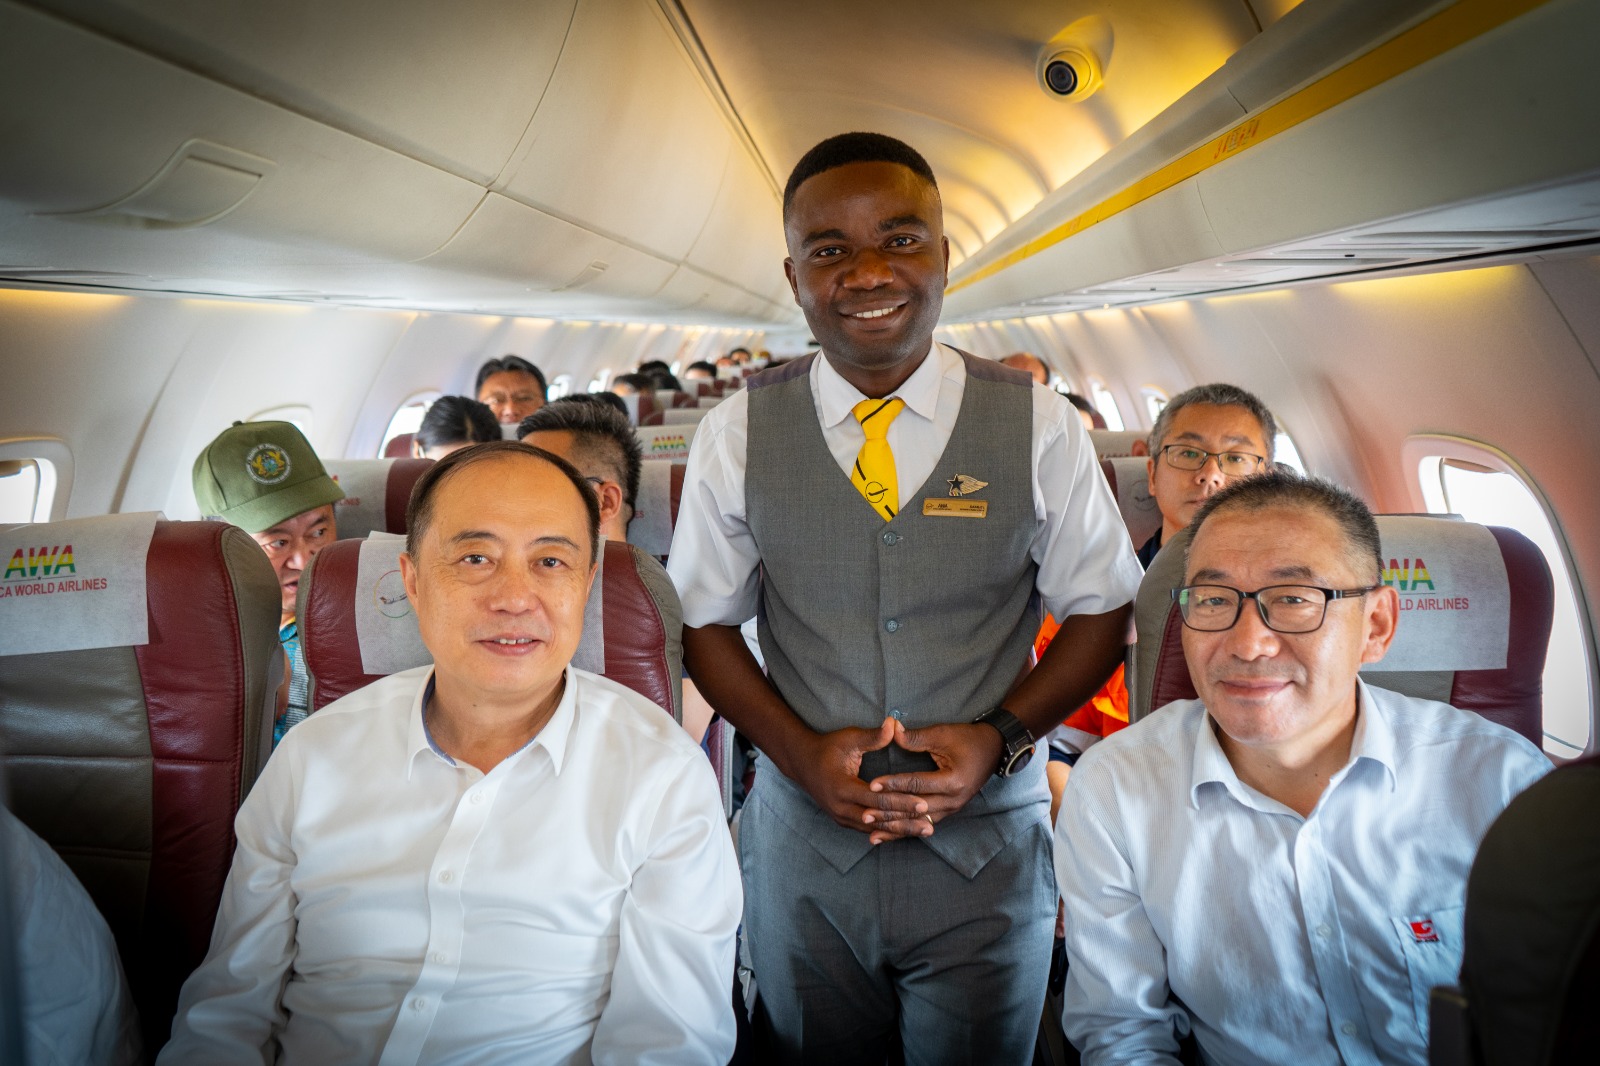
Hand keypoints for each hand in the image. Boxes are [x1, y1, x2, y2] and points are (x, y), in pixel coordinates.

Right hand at [788, 719, 931, 839]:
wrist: (801, 762)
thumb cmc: (827, 747)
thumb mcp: (848, 739)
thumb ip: (872, 736)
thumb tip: (894, 724)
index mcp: (842, 787)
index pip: (877, 798)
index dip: (901, 802)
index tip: (923, 803)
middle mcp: (840, 807)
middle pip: (878, 819)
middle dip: (905, 822)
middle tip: (930, 826)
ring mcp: (840, 816)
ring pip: (874, 828)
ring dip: (899, 830)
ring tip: (924, 831)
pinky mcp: (843, 820)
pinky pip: (868, 829)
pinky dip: (888, 830)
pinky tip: (906, 832)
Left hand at [863, 721, 1002, 840]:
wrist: (994, 749)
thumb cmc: (968, 739)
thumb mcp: (943, 734)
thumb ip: (915, 737)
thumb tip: (890, 729)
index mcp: (953, 781)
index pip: (917, 785)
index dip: (894, 784)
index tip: (872, 785)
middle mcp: (954, 800)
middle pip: (916, 809)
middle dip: (889, 812)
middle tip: (864, 813)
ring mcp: (953, 809)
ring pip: (919, 822)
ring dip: (895, 827)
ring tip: (870, 832)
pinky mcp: (949, 811)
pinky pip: (924, 823)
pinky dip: (905, 829)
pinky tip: (887, 835)